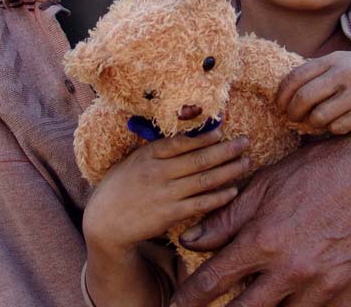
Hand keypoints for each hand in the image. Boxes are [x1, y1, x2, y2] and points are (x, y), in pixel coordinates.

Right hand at [83, 128, 249, 256]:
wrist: (104, 221)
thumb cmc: (120, 186)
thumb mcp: (133, 160)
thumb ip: (156, 150)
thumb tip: (186, 136)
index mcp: (149, 154)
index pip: (181, 142)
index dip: (204, 137)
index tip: (222, 131)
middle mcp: (158, 172)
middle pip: (199, 159)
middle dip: (226, 150)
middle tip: (245, 142)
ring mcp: (165, 194)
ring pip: (204, 180)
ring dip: (228, 171)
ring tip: (246, 162)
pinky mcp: (169, 215)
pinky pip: (199, 204)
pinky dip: (218, 197)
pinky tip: (233, 191)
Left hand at [171, 120, 350, 306]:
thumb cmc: (315, 172)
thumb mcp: (264, 187)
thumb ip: (225, 219)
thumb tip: (189, 241)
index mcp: (264, 241)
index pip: (212, 282)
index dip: (189, 299)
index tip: (175, 306)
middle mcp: (292, 270)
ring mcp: (326, 286)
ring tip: (265, 294)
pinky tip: (300, 297)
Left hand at [276, 51, 350, 134]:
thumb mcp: (343, 59)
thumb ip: (319, 69)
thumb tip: (289, 86)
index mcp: (332, 59)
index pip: (296, 76)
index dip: (282, 93)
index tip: (279, 104)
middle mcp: (342, 75)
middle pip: (304, 98)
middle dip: (292, 112)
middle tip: (291, 117)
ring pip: (318, 116)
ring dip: (311, 123)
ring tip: (313, 121)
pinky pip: (337, 127)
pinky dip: (331, 129)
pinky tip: (335, 123)